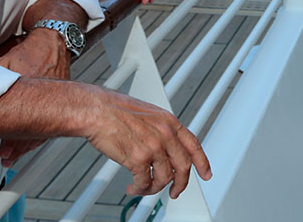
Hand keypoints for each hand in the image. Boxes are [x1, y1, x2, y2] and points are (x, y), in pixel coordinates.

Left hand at [0, 30, 70, 164]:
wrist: (55, 41)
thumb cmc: (31, 51)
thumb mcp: (7, 61)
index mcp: (27, 88)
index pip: (17, 116)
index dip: (7, 134)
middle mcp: (41, 96)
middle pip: (29, 127)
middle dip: (17, 146)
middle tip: (5, 157)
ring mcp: (52, 99)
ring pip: (41, 128)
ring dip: (27, 143)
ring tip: (14, 155)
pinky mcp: (58, 100)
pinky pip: (50, 122)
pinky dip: (40, 134)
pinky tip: (32, 142)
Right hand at [82, 87, 210, 198]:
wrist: (96, 110)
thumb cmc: (116, 110)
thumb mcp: (149, 113)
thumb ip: (161, 130)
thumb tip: (165, 147)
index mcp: (169, 122)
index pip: (194, 145)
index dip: (202, 162)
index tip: (205, 174)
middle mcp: (165, 134)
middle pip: (183, 166)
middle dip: (181, 184)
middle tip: (175, 192)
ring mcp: (153, 147)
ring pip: (165, 178)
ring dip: (154, 188)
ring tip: (144, 188)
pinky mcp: (137, 159)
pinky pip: (145, 182)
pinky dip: (140, 189)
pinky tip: (133, 187)